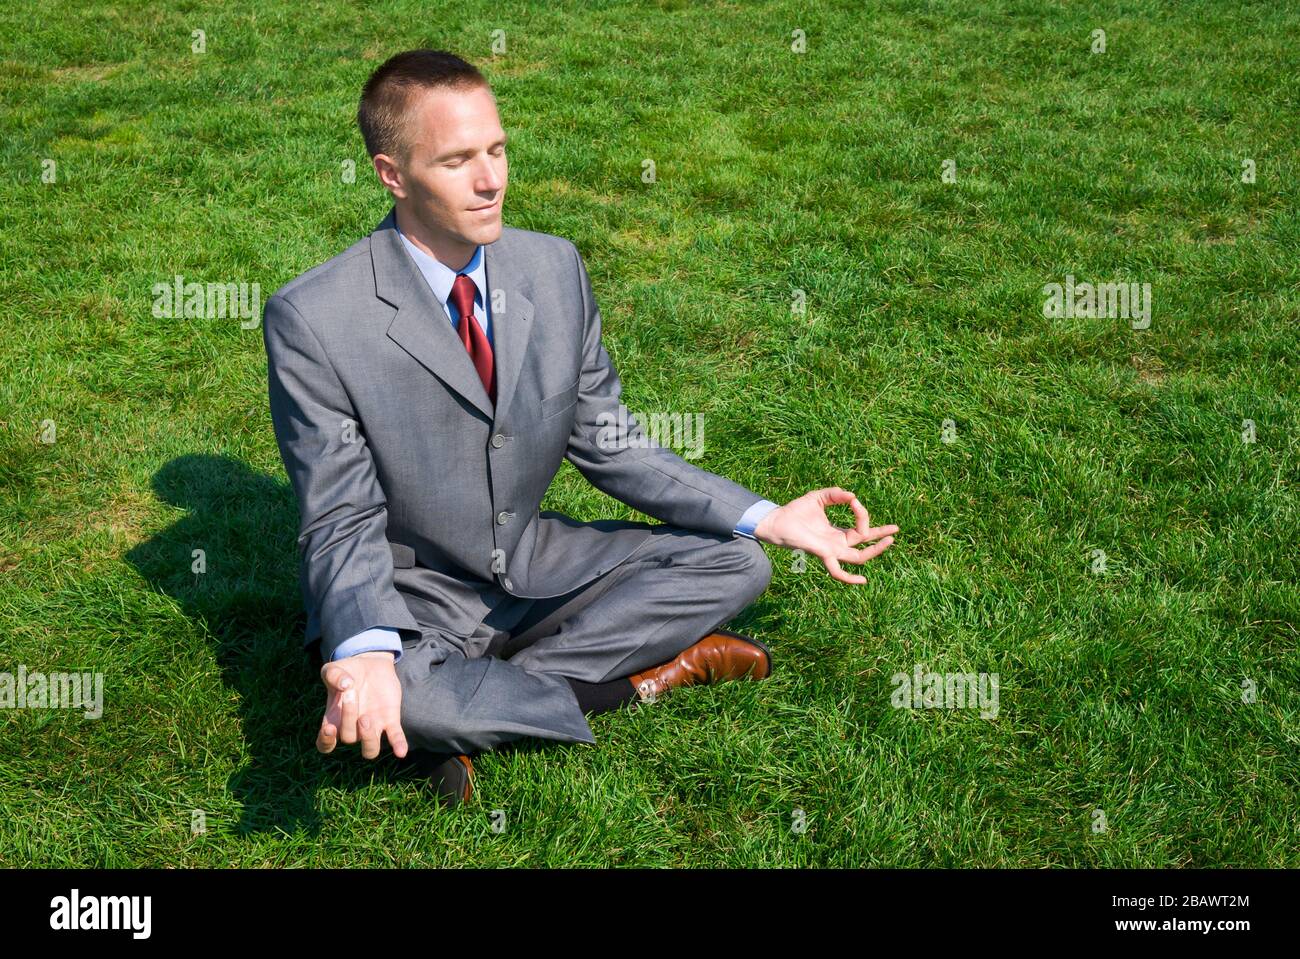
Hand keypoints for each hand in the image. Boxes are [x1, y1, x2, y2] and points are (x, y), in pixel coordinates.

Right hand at [317, 651, 408, 759]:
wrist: (371, 663)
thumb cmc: (347, 671)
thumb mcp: (334, 669)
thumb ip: (333, 675)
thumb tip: (345, 684)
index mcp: (334, 719)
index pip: (325, 745)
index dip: (327, 742)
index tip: (329, 729)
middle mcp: (353, 728)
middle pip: (349, 738)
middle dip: (348, 717)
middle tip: (352, 693)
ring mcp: (372, 726)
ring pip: (370, 750)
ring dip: (368, 738)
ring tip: (366, 718)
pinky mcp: (390, 719)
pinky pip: (395, 738)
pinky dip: (398, 745)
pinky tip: (401, 752)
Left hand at [752, 487, 898, 583]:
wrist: (776, 521)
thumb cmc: (795, 511)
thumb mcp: (818, 497)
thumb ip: (835, 494)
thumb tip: (852, 496)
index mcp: (837, 532)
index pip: (860, 527)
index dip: (862, 513)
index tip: (853, 501)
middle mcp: (837, 544)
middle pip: (865, 545)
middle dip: (881, 537)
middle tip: (895, 529)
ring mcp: (831, 551)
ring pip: (859, 557)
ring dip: (875, 550)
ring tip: (890, 540)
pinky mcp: (822, 554)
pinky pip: (837, 572)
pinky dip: (849, 578)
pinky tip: (863, 580)